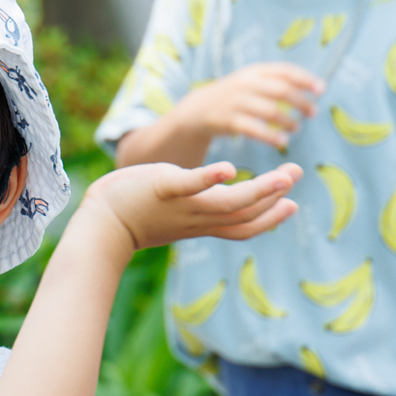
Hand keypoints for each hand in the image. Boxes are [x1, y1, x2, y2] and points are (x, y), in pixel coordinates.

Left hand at [80, 161, 301, 255]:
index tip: (291, 204)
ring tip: (284, 175)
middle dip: (274, 198)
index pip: (243, 226)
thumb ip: (197, 207)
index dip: (269, 219)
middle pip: (244, 215)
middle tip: (296, 174)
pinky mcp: (162, 189)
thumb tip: (214, 196)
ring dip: (259, 190)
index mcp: (201, 224)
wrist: (100, 223)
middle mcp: (197, 219)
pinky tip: (229, 168)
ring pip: (228, 204)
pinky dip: (209, 178)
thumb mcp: (174, 214)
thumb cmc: (134, 214)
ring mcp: (181, 205)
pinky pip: (189, 186)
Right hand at [173, 63, 323, 150]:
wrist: (198, 109)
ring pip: (270, 110)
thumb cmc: (234, 96)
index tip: (321, 90)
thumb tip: (315, 87)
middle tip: (312, 113)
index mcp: (254, 72)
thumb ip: (277, 81)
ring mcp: (236, 102)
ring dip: (288, 121)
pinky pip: (254, 129)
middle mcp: (246, 84)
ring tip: (297, 128)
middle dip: (300, 102)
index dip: (305, 79)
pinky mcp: (228, 121)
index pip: (284, 71)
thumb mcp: (251, 81)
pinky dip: (271, 136)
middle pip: (281, 90)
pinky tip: (282, 141)